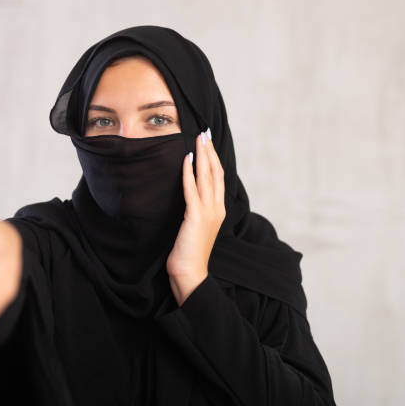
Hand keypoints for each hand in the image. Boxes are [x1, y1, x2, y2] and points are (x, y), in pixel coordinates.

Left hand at [166, 129, 225, 305]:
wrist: (190, 272)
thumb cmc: (190, 251)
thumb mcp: (197, 227)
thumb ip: (198, 210)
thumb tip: (191, 194)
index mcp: (219, 210)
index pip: (218, 178)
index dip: (214, 158)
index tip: (208, 142)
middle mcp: (216, 208)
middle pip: (215, 173)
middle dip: (209, 151)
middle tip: (204, 133)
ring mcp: (207, 212)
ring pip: (207, 177)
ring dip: (202, 156)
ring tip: (198, 139)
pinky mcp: (195, 216)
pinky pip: (191, 189)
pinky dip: (189, 172)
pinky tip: (186, 159)